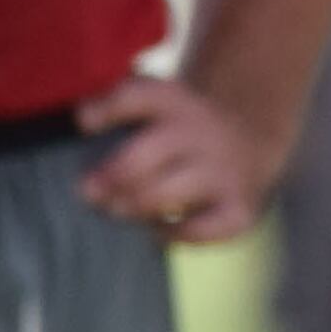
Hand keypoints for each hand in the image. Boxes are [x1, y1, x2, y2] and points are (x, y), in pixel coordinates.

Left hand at [79, 75, 284, 243]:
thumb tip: (82, 120)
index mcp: (175, 101)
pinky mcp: (239, 207)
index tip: (84, 125)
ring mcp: (223, 171)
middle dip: (108, 178)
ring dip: (131, 207)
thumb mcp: (156, 102)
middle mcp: (202, 132)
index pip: (137, 97)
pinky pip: (197, 230)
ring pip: (163, 195)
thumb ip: (116, 105)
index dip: (104, 110)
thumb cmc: (177, 129)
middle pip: (142, 156)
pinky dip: (170, 234)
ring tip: (118, 210)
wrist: (248, 139)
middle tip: (88, 193)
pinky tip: (158, 230)